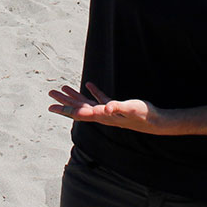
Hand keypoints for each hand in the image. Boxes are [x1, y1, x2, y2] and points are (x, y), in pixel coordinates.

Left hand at [47, 83, 165, 134]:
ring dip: (74, 96)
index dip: (65, 109)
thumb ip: (118, 107)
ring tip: (63, 87)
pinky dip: (93, 92)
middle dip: (64, 101)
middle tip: (51, 93)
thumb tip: (106, 107)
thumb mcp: (130, 108)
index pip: (79, 113)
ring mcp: (108, 112)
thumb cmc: (143, 115)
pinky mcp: (115, 107)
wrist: (156, 121)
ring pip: (87, 104)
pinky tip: (89, 85)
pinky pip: (100, 99)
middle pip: (78, 108)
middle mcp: (102, 115)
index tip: (51, 106)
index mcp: (102, 115)